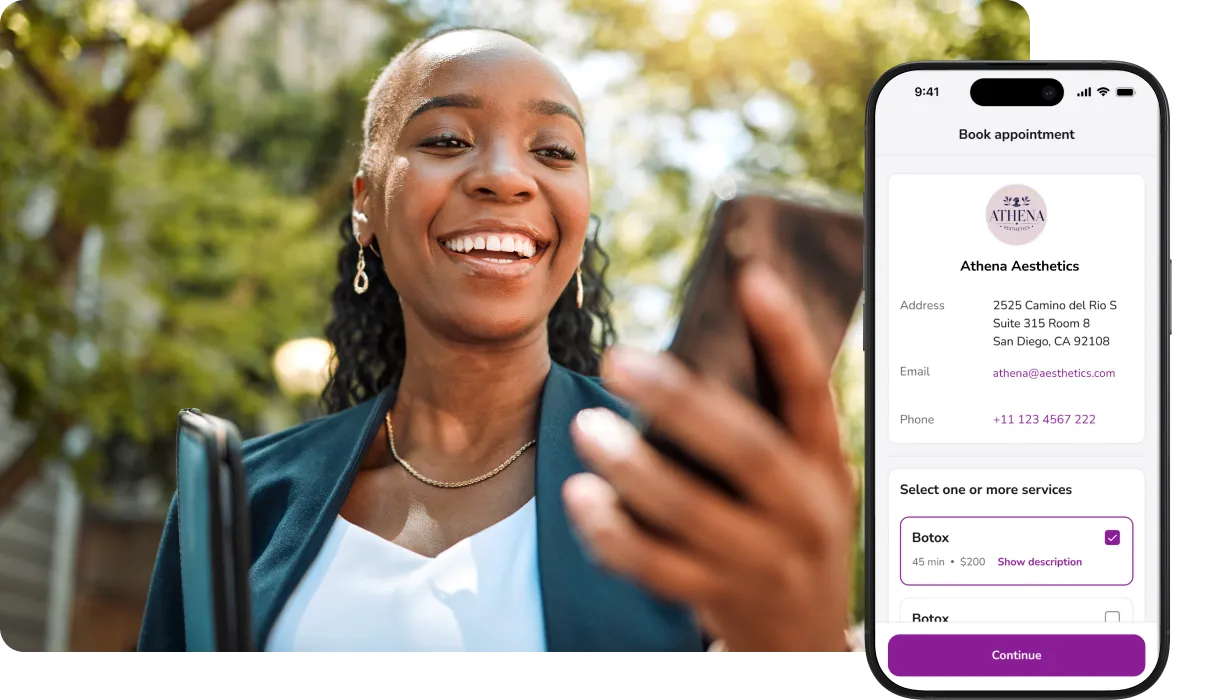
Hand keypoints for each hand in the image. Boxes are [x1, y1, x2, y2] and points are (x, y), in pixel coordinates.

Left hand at [563, 262, 855, 652]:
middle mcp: (803, 513)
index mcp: (826, 468)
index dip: (785, 337)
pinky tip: (582, 497)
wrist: (805, 640)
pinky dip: (614, 533)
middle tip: (619, 360)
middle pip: (746, 451)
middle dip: (681, 402)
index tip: (751, 278)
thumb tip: (705, 343)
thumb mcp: (806, 479)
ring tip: (585, 427)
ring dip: (634, 469)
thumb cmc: (793, 530)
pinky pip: (658, 568)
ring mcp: (762, 562)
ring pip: (692, 514)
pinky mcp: (719, 599)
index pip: (811, 393)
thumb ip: (770, 424)